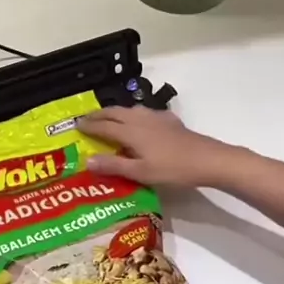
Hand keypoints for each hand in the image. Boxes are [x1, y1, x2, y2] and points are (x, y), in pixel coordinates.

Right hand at [78, 106, 225, 186]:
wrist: (207, 159)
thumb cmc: (172, 169)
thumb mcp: (140, 172)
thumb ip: (114, 165)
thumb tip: (87, 160)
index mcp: (130, 131)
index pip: (103, 126)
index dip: (89, 126)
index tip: (75, 126)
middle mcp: (140, 119)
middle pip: (115, 113)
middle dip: (99, 115)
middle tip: (86, 119)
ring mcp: (156, 118)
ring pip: (129, 110)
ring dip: (115, 113)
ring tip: (108, 118)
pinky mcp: (169, 121)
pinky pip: (144, 114)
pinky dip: (133, 115)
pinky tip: (139, 122)